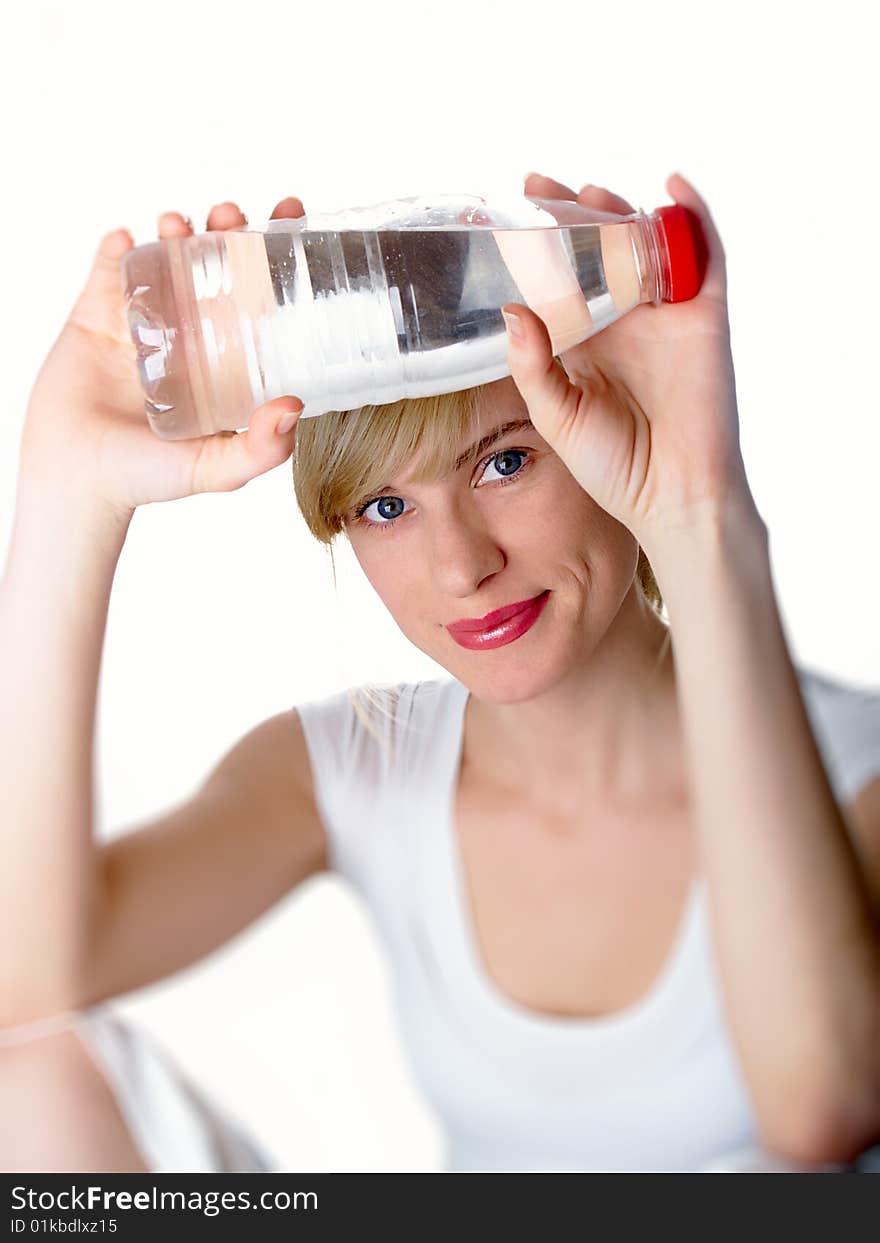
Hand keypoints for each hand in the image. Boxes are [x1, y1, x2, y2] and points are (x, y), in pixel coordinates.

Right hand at [18, 197, 308, 520]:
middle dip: (227, 229)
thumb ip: (261, 448)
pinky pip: (107, 270)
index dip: (278, 257)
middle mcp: (189, 335)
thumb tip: (295, 406)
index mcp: (227, 360)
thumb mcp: (217, 468)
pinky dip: (116, 248)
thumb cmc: (147, 478)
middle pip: (216, 266)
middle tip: (230, 216)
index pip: (260, 298)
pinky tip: (126, 240)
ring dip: (174, 231)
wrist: (76, 480)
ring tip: (176, 225)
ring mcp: (142, 322)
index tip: (292, 217)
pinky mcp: (96, 316)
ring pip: (164, 259)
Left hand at [503, 171, 756, 553]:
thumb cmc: (613, 465)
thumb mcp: (556, 415)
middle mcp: (624, 320)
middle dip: (570, 216)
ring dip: (620, 212)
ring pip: (643, 244)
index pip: (557, 280)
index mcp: (586, 341)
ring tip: (589, 191)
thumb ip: (532, 365)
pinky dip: (694, 217)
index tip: (498, 215)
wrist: (671, 495)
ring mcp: (665, 315)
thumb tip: (512, 308)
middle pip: (598, 250)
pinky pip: (705, 255)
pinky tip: (672, 188)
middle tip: (536, 189)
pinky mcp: (704, 316)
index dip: (533, 247)